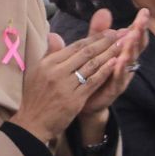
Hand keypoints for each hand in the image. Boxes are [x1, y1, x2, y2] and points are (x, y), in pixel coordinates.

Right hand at [9, 27, 120, 142]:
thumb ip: (49, 54)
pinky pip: (92, 82)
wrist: (32, 123)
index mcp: (47, 63)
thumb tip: (54, 35)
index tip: (108, 32)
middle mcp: (56, 72)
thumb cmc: (35, 97)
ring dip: (108, 54)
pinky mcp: (74, 99)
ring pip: (91, 65)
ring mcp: (65, 85)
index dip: (94, 38)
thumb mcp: (37, 72)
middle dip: (105, 42)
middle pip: (85, 53)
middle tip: (120, 34)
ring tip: (122, 46)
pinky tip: (115, 64)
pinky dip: (104, 71)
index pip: (75, 46)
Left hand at [81, 8, 149, 115]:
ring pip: (129, 61)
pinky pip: (118, 78)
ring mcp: (121, 77)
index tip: (144, 11)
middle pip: (136, 46)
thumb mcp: (94, 49)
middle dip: (140, 33)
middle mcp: (126, 64)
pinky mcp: (113, 89)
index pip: (133, 36)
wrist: (83, 100)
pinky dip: (119, 69)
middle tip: (142, 21)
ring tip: (132, 36)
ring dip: (131, 49)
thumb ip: (98, 32)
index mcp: (122, 52)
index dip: (139, 24)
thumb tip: (104, 11)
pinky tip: (119, 61)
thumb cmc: (92, 71)